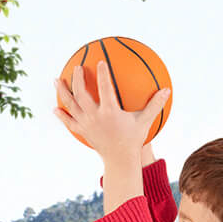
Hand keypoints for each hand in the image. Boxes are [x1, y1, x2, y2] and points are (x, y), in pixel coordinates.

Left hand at [54, 60, 169, 161]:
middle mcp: (94, 117)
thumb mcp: (144, 121)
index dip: (103, 74)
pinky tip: (55, 108)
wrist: (119, 160)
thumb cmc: (133, 139)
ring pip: (70, 105)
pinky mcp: (82, 131)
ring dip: (63, 92)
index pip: (105, 88)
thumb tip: (167, 90)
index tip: (100, 61)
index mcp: (110, 112)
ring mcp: (86, 124)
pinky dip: (62, 115)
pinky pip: (69, 121)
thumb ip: (155, 105)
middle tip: (77, 67)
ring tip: (56, 80)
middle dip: (77, 79)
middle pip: (81, 94)